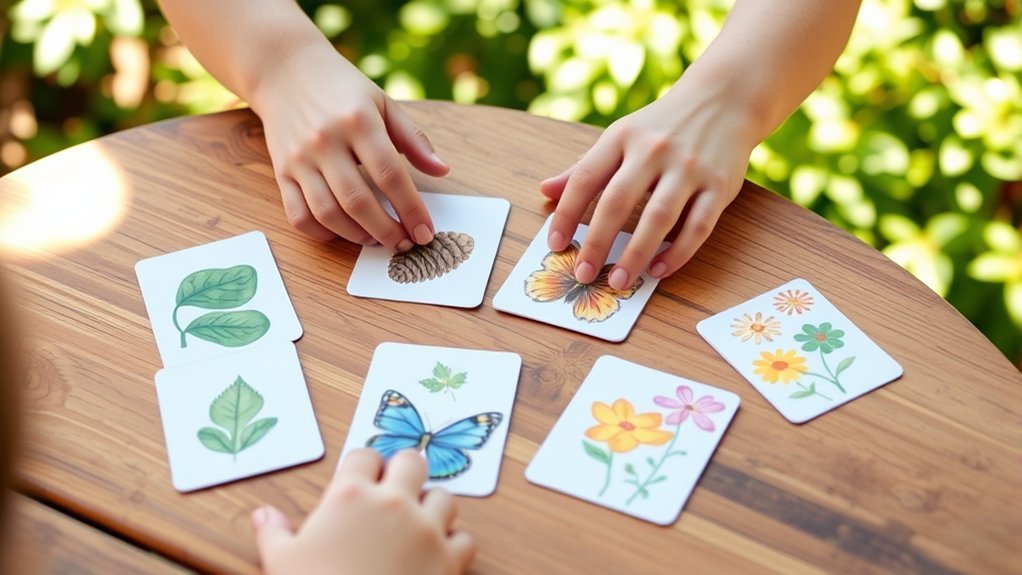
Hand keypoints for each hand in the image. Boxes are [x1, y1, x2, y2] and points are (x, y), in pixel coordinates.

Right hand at [250, 44, 448, 248]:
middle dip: (386, 230)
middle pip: (358, 201)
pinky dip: (320, 233)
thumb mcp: (383, 103)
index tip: (425, 232)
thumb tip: (442, 171)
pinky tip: (341, 233)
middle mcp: (325, 141)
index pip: (390, 175)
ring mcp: (299, 159)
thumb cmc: (342, 89)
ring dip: (356, 236)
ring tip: (377, 239)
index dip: (411, 209)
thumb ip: (414, 139)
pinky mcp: (281, 171)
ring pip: (327, 213)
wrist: (286, 70)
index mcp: (358, 121)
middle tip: (404, 242)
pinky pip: (298, 214)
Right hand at [252, 449, 474, 574]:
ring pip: (445, 496)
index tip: (359, 482)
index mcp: (351, 496)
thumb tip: (263, 515)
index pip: (364, 455)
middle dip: (404, 472)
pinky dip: (454, 544)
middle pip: (412, 460)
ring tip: (417, 524)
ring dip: (433, 506)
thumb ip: (274, 532)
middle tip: (394, 492)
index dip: (362, 467)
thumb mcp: (281, 562)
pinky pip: (464, 538)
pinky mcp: (450, 559)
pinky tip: (437, 554)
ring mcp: (426, 529)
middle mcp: (393, 503)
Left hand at [541, 75, 757, 287]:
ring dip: (636, 254)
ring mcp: (689, 168)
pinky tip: (658, 270)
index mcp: (622, 137)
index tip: (555, 245)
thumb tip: (545, 191)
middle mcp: (654, 150)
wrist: (724, 97)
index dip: (566, 214)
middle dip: (597, 242)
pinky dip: (678, 252)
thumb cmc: (663, 125)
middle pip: (618, 201)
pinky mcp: (720, 185)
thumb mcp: (621, 135)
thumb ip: (584, 166)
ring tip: (619, 281)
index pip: (585, 178)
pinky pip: (698, 226)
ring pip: (658, 217)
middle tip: (583, 274)